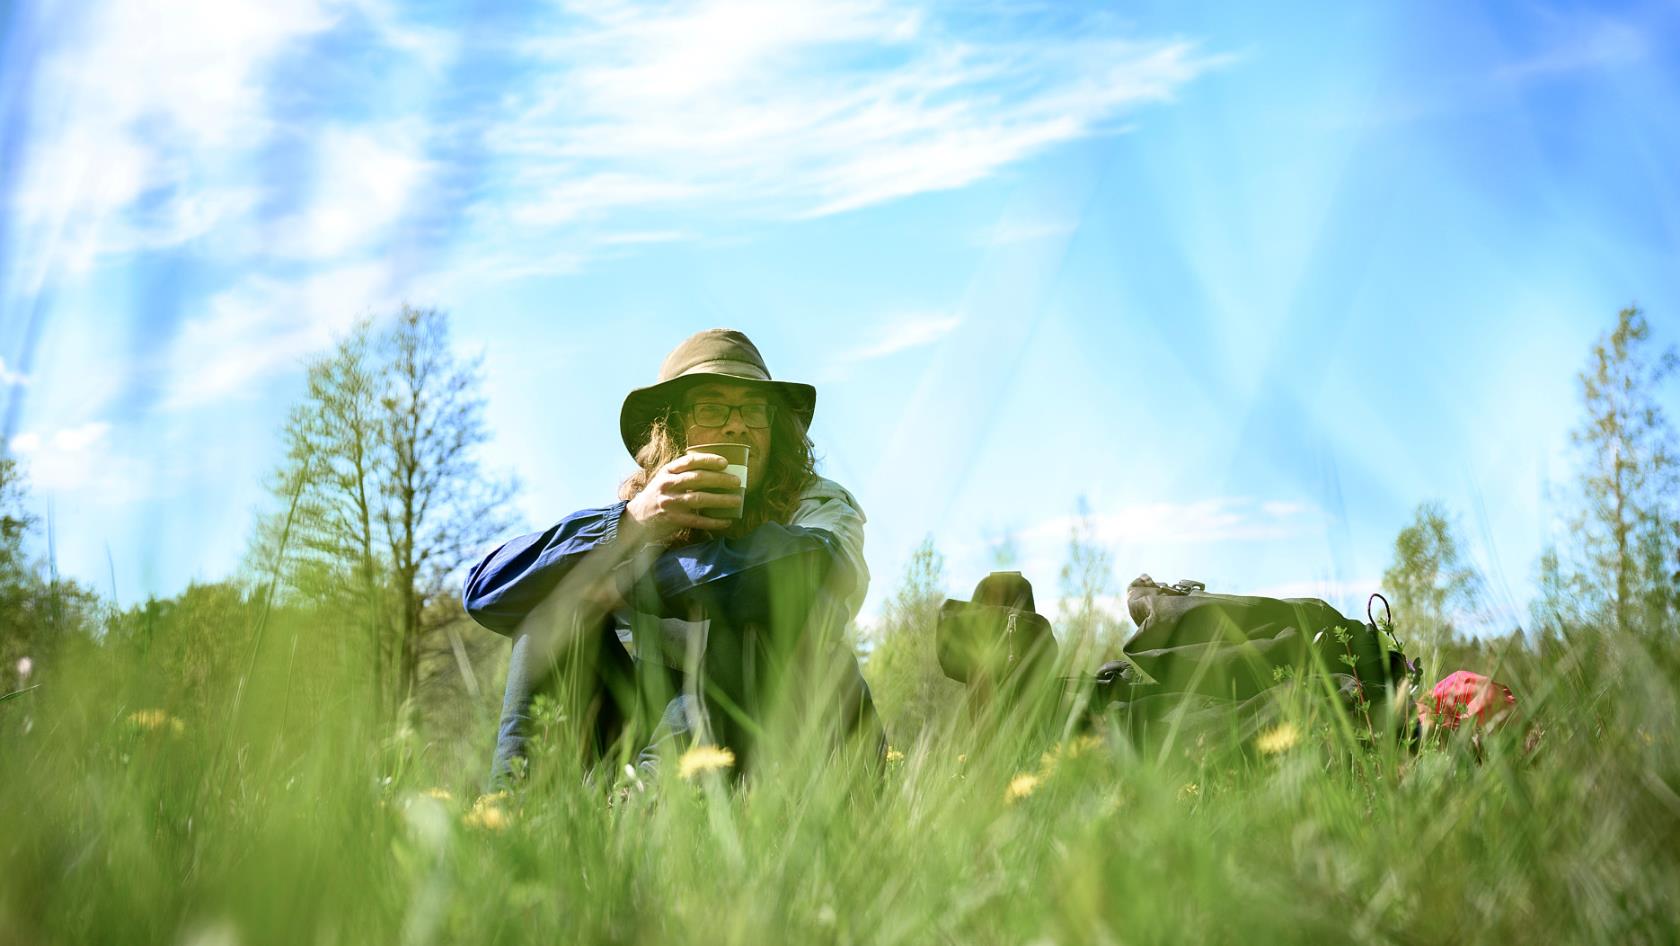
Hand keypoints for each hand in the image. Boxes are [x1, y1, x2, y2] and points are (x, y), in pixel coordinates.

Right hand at [623, 451, 740, 542]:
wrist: (638, 517)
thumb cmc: (659, 494)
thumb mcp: (665, 478)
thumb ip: (683, 473)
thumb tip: (717, 470)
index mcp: (667, 471)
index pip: (690, 461)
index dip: (709, 460)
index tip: (725, 462)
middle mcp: (667, 485)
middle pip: (698, 479)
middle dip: (720, 479)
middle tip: (737, 482)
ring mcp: (670, 503)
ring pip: (699, 499)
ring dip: (721, 500)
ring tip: (737, 500)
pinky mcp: (673, 519)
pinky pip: (697, 520)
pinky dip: (714, 521)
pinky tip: (727, 520)